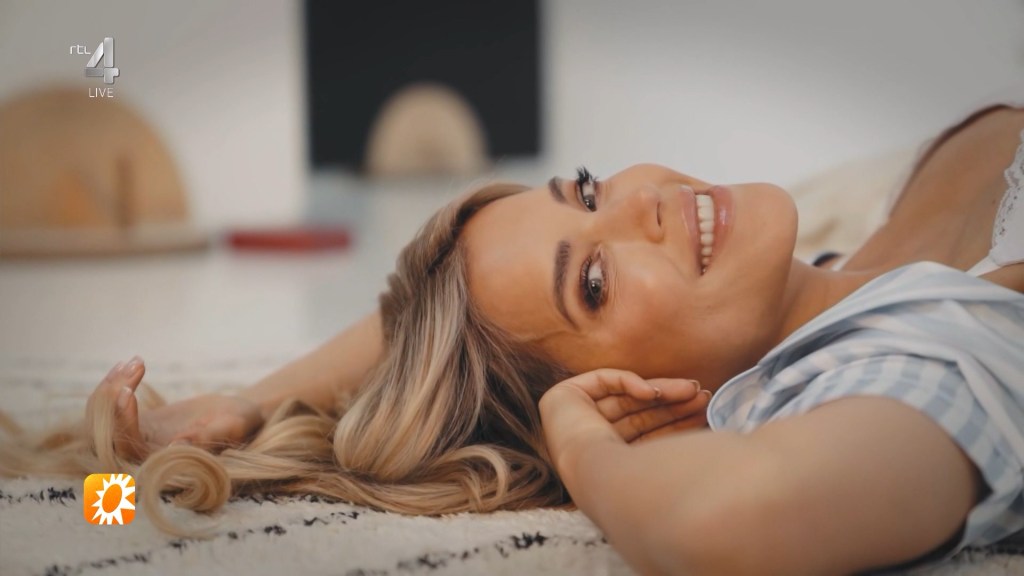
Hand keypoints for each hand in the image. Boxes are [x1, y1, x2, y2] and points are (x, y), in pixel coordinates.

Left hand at [86, 357, 264, 461]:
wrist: (240, 414)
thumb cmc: (242, 422)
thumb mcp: (232, 426)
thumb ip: (207, 438)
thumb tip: (175, 448)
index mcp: (167, 464)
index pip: (129, 449)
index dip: (121, 423)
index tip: (126, 392)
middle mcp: (146, 457)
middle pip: (105, 436)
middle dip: (110, 400)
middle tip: (131, 368)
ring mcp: (139, 439)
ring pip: (103, 419)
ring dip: (111, 388)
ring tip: (135, 363)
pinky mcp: (137, 423)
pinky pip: (112, 407)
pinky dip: (115, 384)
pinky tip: (131, 364)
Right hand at [539, 368, 708, 478]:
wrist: (593, 476)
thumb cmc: (627, 480)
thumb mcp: (658, 462)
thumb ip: (673, 445)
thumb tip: (710, 440)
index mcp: (605, 463)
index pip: (643, 436)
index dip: (673, 423)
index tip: (703, 414)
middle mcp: (587, 441)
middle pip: (637, 416)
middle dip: (672, 405)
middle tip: (703, 396)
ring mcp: (574, 419)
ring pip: (625, 398)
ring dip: (661, 391)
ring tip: (694, 390)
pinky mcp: (563, 397)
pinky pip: (604, 381)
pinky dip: (631, 382)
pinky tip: (653, 392)